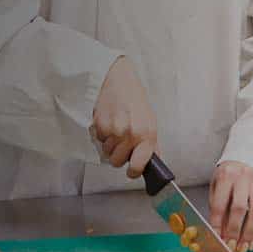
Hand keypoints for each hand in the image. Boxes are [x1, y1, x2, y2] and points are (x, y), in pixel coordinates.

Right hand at [92, 57, 157, 178]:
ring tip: (115, 128)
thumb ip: (152, 144)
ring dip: (109, 144)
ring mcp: (114, 130)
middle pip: (117, 162)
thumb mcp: (150, 121)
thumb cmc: (136, 100)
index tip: (131, 170)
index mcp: (146, 135)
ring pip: (106, 152)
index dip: (133, 171)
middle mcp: (130, 134)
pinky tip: (108, 121)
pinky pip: (98, 140)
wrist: (120, 80)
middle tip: (122, 142)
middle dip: (118, 155)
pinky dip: (101, 134)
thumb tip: (154, 163)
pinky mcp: (100, 124)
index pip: (137, 166)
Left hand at [208, 160, 252, 251]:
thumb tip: (219, 232)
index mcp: (226, 175)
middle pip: (239, 209)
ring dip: (250, 234)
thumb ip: (217, 205)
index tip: (217, 238)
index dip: (218, 223)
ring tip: (244, 247)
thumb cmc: (228, 174)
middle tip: (231, 247)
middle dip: (234, 231)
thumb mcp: (217, 184)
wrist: (247, 156)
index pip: (220, 203)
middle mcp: (243, 177)